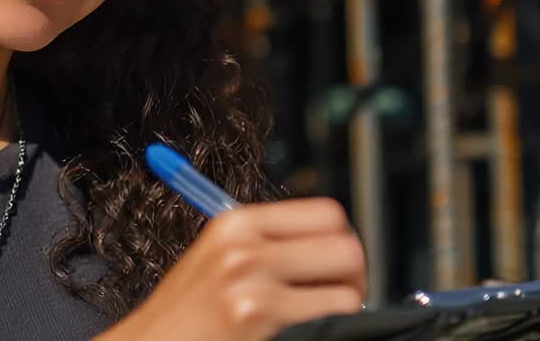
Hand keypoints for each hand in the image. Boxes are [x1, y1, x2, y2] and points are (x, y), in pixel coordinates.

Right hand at [99, 198, 366, 340]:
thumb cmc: (186, 313)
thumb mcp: (218, 258)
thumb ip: (268, 244)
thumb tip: (333, 242)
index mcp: (236, 223)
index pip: (325, 213)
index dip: (340, 239)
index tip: (336, 262)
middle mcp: (244, 246)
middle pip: (342, 242)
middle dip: (352, 271)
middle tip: (341, 292)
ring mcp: (251, 281)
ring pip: (345, 279)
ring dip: (347, 299)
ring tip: (327, 312)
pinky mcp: (258, 314)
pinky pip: (333, 312)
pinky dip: (335, 320)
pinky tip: (310, 325)